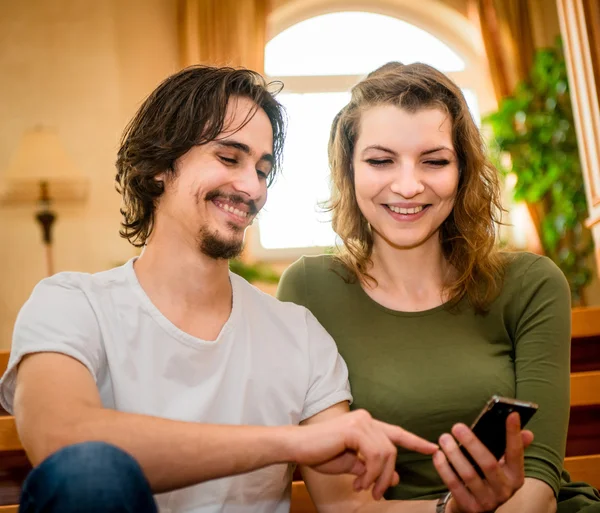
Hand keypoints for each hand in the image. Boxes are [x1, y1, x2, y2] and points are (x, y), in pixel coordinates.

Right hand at [291, 409, 437, 500]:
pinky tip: (358, 483)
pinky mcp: (355, 429)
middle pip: (393, 448)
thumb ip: (372, 468)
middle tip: (377, 494)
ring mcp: (362, 421)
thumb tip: (394, 478)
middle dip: (389, 474)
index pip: (396, 432)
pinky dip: (370, 473)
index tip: (433, 448)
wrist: (298, 447)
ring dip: (378, 477)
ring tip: (364, 489)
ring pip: (386, 453)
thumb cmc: (320, 453)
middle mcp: (367, 418)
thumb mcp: (351, 465)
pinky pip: (374, 455)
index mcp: (366, 424)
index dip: (416, 441)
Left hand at [433, 412, 533, 512]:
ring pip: (469, 474)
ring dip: (454, 454)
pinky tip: (438, 455)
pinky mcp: (470, 508)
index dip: (514, 434)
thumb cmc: (487, 478)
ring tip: (444, 438)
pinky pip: (454, 485)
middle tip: (457, 427)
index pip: (516, 453)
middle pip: (489, 463)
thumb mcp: (502, 466)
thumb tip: (528, 433)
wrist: (474, 507)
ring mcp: (487, 501)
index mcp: (515, 477)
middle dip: (472, 443)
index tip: (511, 414)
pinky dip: (444, 469)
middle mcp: (504, 490)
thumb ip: (511, 449)